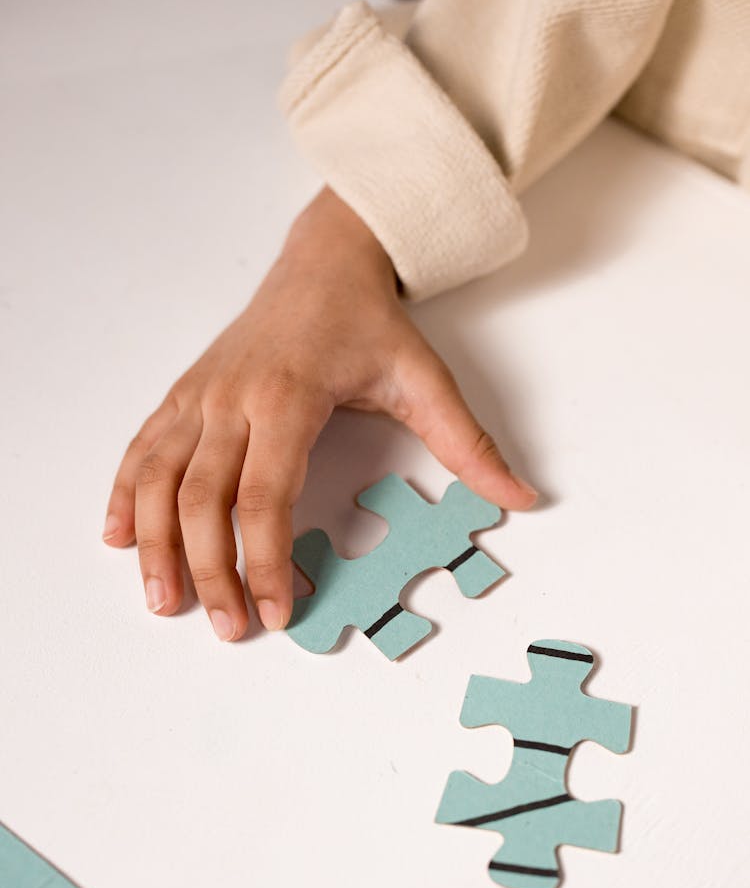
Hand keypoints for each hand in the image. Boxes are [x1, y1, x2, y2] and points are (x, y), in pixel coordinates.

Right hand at [103, 187, 536, 640]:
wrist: (322, 260)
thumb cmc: (366, 322)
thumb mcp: (424, 379)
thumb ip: (468, 445)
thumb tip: (521, 498)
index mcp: (288, 399)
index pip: (264, 497)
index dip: (264, 562)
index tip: (278, 611)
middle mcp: (231, 399)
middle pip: (202, 500)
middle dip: (210, 572)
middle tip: (226, 627)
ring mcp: (200, 395)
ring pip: (158, 479)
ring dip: (154, 545)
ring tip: (161, 600)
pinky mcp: (184, 393)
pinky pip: (142, 449)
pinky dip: (124, 495)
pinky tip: (119, 536)